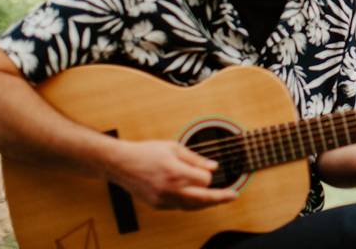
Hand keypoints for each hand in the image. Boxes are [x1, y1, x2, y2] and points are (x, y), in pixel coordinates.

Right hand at [106, 140, 237, 209]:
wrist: (121, 164)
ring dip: (207, 203)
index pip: (204, 181)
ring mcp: (162, 200)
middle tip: (234, 195)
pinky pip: (180, 207)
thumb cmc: (147, 152)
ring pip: (192, 207)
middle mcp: (169, 189)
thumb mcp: (174, 148)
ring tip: (220, 199)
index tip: (206, 170)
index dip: (208, 175)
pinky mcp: (157, 205)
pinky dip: (191, 203)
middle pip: (202, 199)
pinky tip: (198, 199)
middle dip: (220, 198)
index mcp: (175, 173)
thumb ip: (196, 158)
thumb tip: (214, 166)